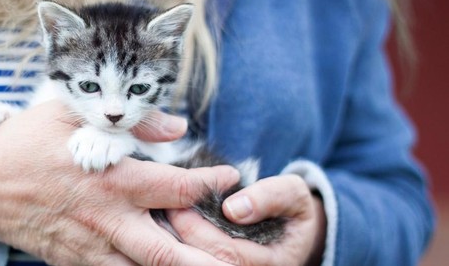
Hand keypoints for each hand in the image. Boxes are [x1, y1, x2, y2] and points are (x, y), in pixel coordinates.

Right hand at [0, 100, 240, 264]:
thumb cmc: (25, 142)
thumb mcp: (73, 114)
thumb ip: (133, 123)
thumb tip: (179, 128)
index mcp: (110, 176)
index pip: (177, 187)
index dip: (211, 185)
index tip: (231, 178)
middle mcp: (106, 218)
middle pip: (170, 253)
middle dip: (208, 260)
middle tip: (239, 259)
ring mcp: (90, 246)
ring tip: (208, 265)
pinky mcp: (73, 261)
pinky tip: (157, 264)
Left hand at [167, 175, 326, 265]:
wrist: (292, 228)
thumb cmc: (291, 208)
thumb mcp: (292, 194)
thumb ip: (270, 196)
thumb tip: (234, 208)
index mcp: (271, 262)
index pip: (228, 252)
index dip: (201, 228)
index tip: (179, 204)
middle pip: (208, 263)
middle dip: (183, 236)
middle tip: (164, 210)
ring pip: (198, 264)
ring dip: (177, 244)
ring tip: (161, 219)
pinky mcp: (220, 263)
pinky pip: (196, 260)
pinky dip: (180, 249)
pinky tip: (166, 230)